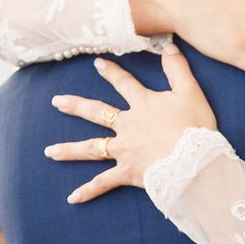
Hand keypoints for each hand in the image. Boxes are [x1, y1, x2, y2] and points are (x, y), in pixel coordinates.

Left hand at [47, 50, 215, 204]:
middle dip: (75, 106)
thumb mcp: (190, 92)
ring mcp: (124, 150)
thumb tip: (168, 45)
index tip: (97, 64)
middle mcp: (127, 126)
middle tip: (56, 102)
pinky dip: (88, 191)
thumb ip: (178, 68)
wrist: (193, 160)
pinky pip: (103, 183)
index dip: (111, 72)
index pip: (124, 84)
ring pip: (91, 149)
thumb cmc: (194, 127)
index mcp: (142, 105)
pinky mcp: (127, 173)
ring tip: (50, 151)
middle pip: (96, 113)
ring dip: (69, 150)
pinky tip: (72, 198)